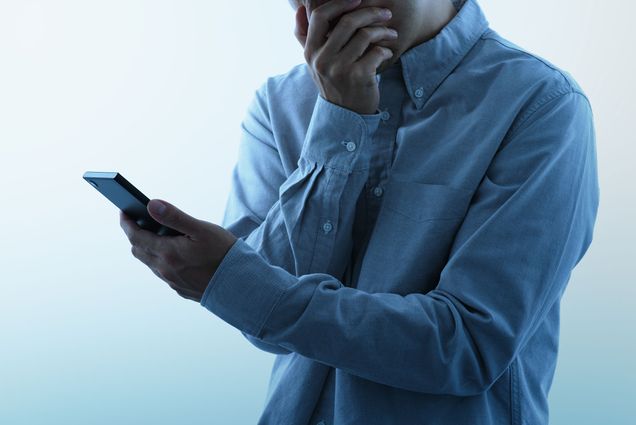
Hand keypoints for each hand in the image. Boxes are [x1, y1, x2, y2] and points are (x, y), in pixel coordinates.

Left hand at [119, 199, 237, 301]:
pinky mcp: (181, 289)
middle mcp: (165, 270)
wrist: (241, 285)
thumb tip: (151, 205)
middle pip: (139, 250)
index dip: (126, 223)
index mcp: (168, 253)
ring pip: (150, 263)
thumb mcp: (201, 229)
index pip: (135, 236)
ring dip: (148, 248)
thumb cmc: (224, 254)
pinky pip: (163, 273)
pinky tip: (173, 254)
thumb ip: (174, 217)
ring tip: (155, 235)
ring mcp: (172, 281)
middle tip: (138, 221)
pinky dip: (161, 260)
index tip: (123, 211)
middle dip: (135, 235)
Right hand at [295, 0, 396, 114]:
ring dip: (383, 31)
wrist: (345, 115)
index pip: (319, 16)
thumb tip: (299, 8)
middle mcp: (322, 60)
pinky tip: (387, 53)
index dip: (339, 3)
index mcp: (310, 52)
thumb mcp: (314, 62)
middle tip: (385, 13)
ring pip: (365, 35)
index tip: (357, 0)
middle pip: (347, 22)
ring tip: (391, 33)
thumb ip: (305, 36)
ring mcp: (339, 69)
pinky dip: (385, 50)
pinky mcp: (358, 77)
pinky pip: (377, 52)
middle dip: (370, 13)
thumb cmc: (333, 83)